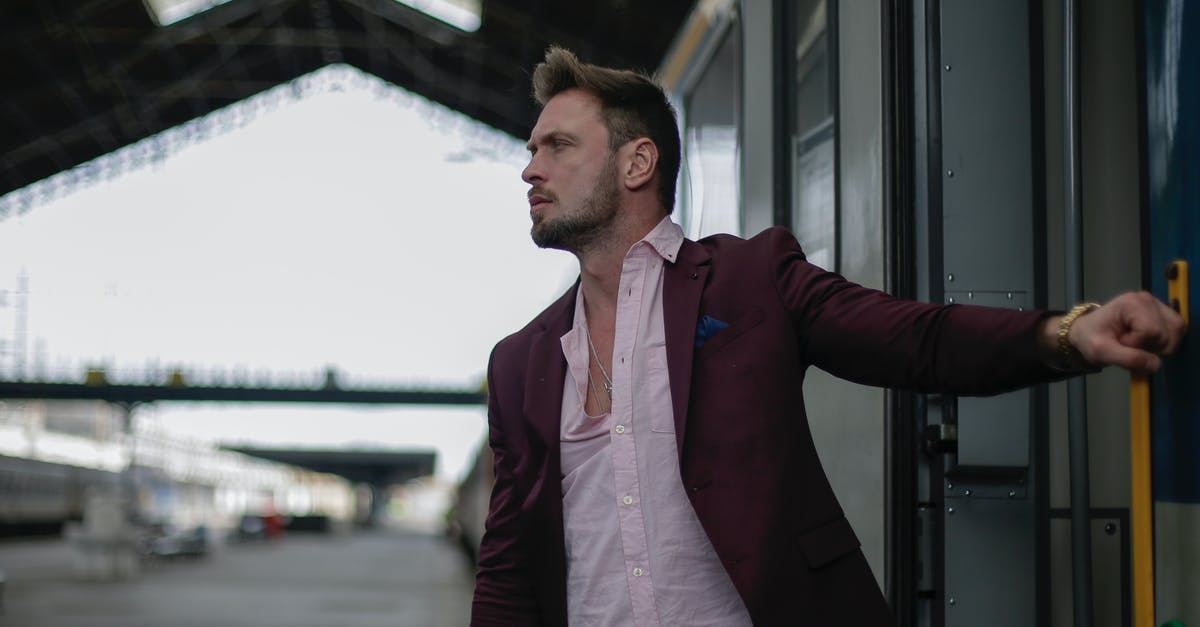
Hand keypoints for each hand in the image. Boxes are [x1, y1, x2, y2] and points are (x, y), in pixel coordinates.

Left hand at [1066, 291, 1187, 373]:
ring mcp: (1156, 305)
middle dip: (1149, 347)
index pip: (1152, 332)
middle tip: (1127, 343)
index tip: (1120, 342)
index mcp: (1131, 303)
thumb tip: (1156, 364)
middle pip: (1166, 334)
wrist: (1087, 332)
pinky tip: (1147, 341)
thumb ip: (1129, 359)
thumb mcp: (1102, 352)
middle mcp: (1147, 300)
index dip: (1137, 344)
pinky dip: (1164, 342)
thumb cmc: (1091, 338)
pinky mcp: (1162, 313)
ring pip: (1176, 332)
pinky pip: (1177, 331)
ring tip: (1137, 343)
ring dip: (1159, 346)